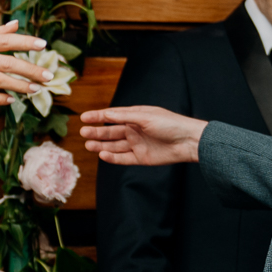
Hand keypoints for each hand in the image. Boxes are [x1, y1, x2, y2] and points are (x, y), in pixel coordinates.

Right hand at [78, 106, 207, 165]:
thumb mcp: (146, 116)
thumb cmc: (170, 124)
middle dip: (96, 131)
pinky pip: (123, 158)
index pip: (112, 116)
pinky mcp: (141, 157)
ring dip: (101, 144)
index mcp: (135, 116)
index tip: (83, 118)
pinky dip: (112, 157)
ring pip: (114, 145)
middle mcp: (134, 130)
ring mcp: (137, 144)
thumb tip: (107, 114)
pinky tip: (102, 154)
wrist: (188, 142)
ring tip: (88, 145)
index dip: (98, 116)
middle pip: (111, 131)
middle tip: (83, 132)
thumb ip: (125, 116)